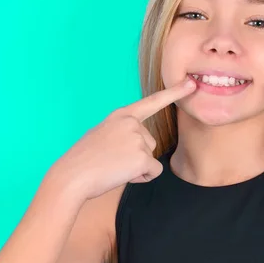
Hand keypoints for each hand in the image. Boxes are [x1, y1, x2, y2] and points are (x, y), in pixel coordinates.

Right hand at [47, 78, 196, 200]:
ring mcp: (138, 139)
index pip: (152, 102)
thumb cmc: (83, 159)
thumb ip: (121, 131)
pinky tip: (122, 175)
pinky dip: (142, 178)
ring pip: (151, 158)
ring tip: (113, 166)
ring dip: (137, 167)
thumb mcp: (101, 134)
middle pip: (150, 142)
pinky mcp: (142, 157)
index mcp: (122, 115)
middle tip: (111, 160)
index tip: (191, 84)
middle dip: (137, 155)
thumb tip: (135, 143)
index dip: (173, 93)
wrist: (72, 176)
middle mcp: (132, 123)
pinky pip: (153, 171)